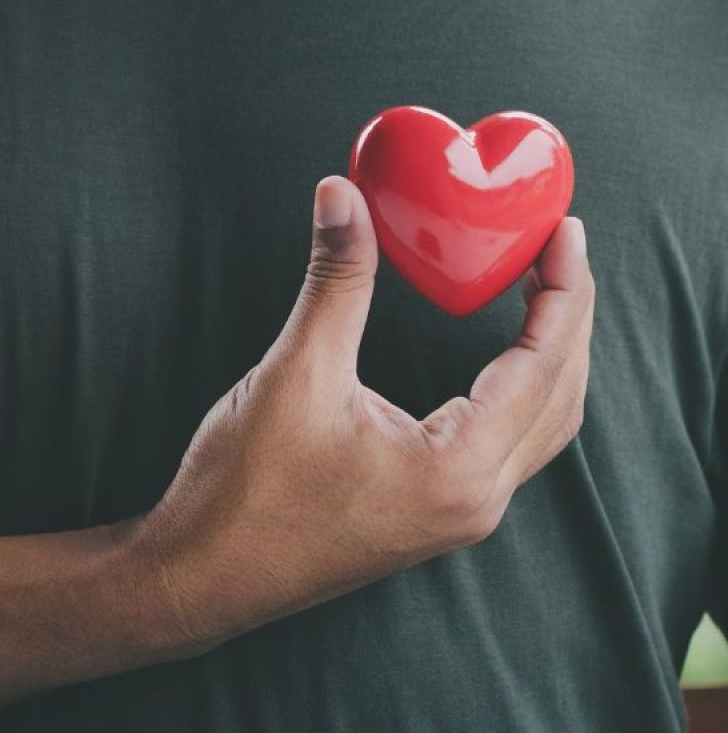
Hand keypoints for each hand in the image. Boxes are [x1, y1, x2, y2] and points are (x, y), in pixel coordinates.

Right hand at [136, 175, 594, 653]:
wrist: (203, 575)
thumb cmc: (245, 491)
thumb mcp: (296, 373)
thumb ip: (335, 281)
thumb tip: (341, 195)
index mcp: (458, 470)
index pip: (543, 363)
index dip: (562, 289)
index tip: (563, 230)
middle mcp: (475, 500)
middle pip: (560, 394)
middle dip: (568, 315)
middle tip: (558, 246)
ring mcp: (456, 513)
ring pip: (541, 425)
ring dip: (551, 355)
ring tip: (541, 290)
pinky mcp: (432, 511)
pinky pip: (508, 443)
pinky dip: (520, 388)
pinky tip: (498, 357)